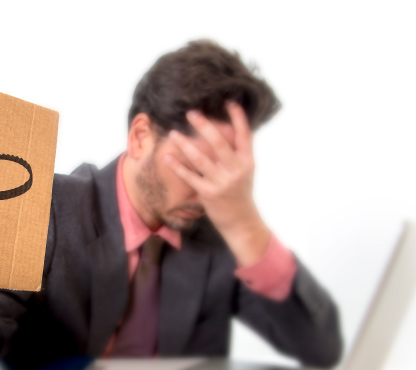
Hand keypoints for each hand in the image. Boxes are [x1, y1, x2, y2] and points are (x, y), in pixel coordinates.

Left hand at [164, 102, 269, 265]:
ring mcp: (222, 182)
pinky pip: (190, 177)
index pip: (245, 135)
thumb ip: (236, 154)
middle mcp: (236, 170)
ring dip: (185, 144)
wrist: (242, 222)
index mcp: (247, 161)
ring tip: (173, 133)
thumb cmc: (240, 194)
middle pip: (219, 143)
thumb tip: (222, 132)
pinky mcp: (209, 194)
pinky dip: (178, 167)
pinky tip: (168, 157)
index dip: (238, 118)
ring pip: (201, 159)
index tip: (229, 102)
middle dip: (204, 126)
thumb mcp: (245, 172)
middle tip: (191, 113)